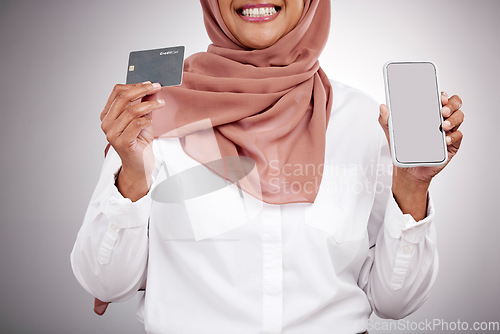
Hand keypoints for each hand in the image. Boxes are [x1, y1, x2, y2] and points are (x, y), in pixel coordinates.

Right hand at [100, 81, 163, 199]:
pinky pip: (136, 124)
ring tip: (160, 103)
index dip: (134, 85)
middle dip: (142, 90)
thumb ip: (146, 103)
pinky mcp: (121, 142)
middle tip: (157, 87)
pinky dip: (146, 119)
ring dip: (149, 104)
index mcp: (108, 114)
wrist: (140, 164)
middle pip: (123, 98)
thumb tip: (153, 87)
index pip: (117, 92)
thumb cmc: (140, 141)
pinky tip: (151, 121)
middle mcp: (106, 123)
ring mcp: (112, 133)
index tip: (150, 83)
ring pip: (131, 111)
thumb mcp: (144, 118)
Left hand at [378, 92, 463, 219]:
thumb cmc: (404, 148)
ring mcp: (448, 131)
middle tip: (442, 111)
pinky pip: (458, 136)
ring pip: (459, 118)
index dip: (443, 95)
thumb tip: (382, 107)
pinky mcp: (451, 145)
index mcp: (429, 113)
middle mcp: (441, 120)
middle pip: (455, 105)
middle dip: (451, 105)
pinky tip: (445, 140)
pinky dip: (453, 136)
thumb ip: (386, 120)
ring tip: (443, 126)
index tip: (440, 97)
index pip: (441, 98)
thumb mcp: (393, 133)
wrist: (408, 170)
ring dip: (453, 119)